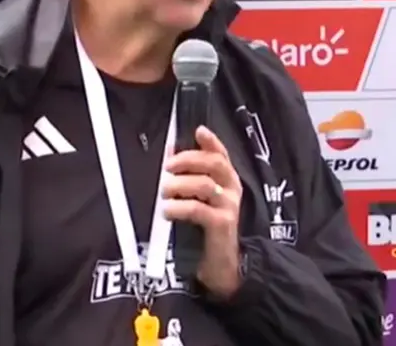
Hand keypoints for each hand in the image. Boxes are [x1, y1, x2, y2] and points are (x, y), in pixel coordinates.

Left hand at [161, 126, 242, 297]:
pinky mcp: (222, 224)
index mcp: (227, 180)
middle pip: (214, 163)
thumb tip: (168, 156)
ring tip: (164, 191)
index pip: (222, 154)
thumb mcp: (200, 200)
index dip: (211, 141)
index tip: (198, 130)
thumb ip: (189, 178)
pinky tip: (167, 210)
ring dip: (180, 184)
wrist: (223, 265)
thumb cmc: (207, 228)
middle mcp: (232, 190)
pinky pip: (198, 209)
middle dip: (188, 159)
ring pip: (204, 184)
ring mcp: (229, 206)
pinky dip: (179, 207)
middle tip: (168, 166)